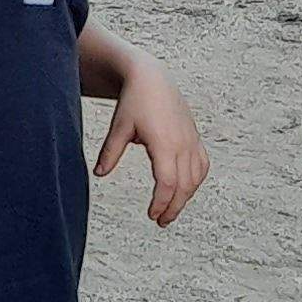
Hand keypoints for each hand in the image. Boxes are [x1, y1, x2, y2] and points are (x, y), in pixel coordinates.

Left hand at [95, 58, 208, 225]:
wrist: (153, 78)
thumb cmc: (134, 101)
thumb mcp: (119, 127)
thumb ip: (110, 152)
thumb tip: (99, 174)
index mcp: (164, 143)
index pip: (167, 182)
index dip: (161, 202)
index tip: (151, 215)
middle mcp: (183, 144)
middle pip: (184, 185)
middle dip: (173, 207)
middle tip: (161, 222)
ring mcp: (192, 140)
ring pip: (196, 178)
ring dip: (185, 197)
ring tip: (170, 211)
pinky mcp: (195, 137)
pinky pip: (202, 165)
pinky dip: (196, 181)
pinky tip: (185, 190)